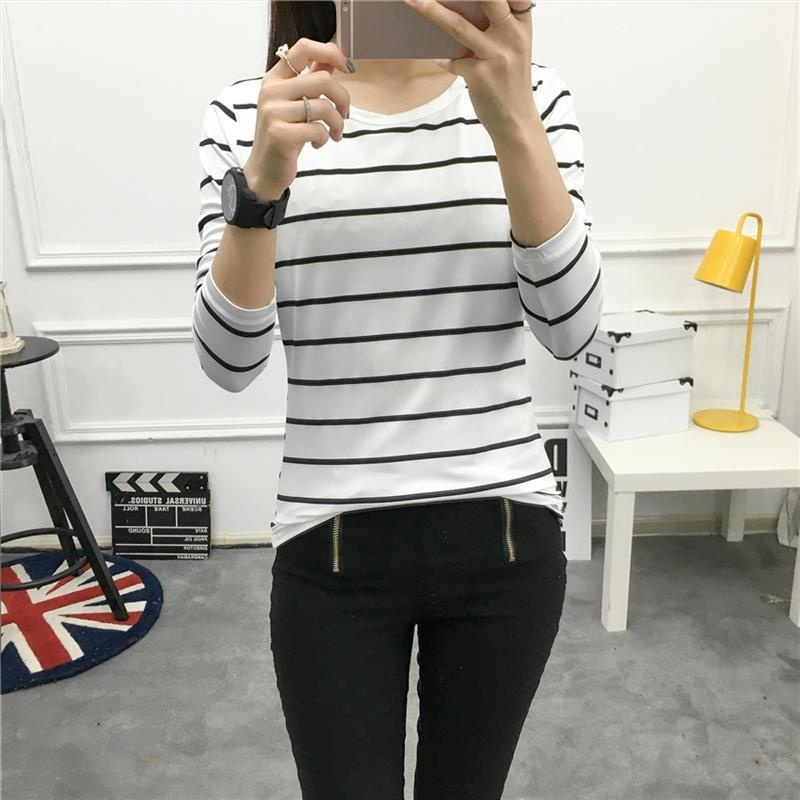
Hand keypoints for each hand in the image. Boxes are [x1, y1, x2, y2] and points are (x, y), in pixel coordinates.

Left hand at [401, 0, 536, 138]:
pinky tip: (436, 58)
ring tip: (412, 1)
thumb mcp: (512, 49)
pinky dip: (441, 59)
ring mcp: (496, 55)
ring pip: (459, 25)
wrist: (515, 121)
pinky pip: (451, 61)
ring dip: (432, 11)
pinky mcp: (480, 75)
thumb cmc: (509, 83)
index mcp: (522, 25)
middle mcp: (512, 36)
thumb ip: (495, 27)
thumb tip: (458, 9)